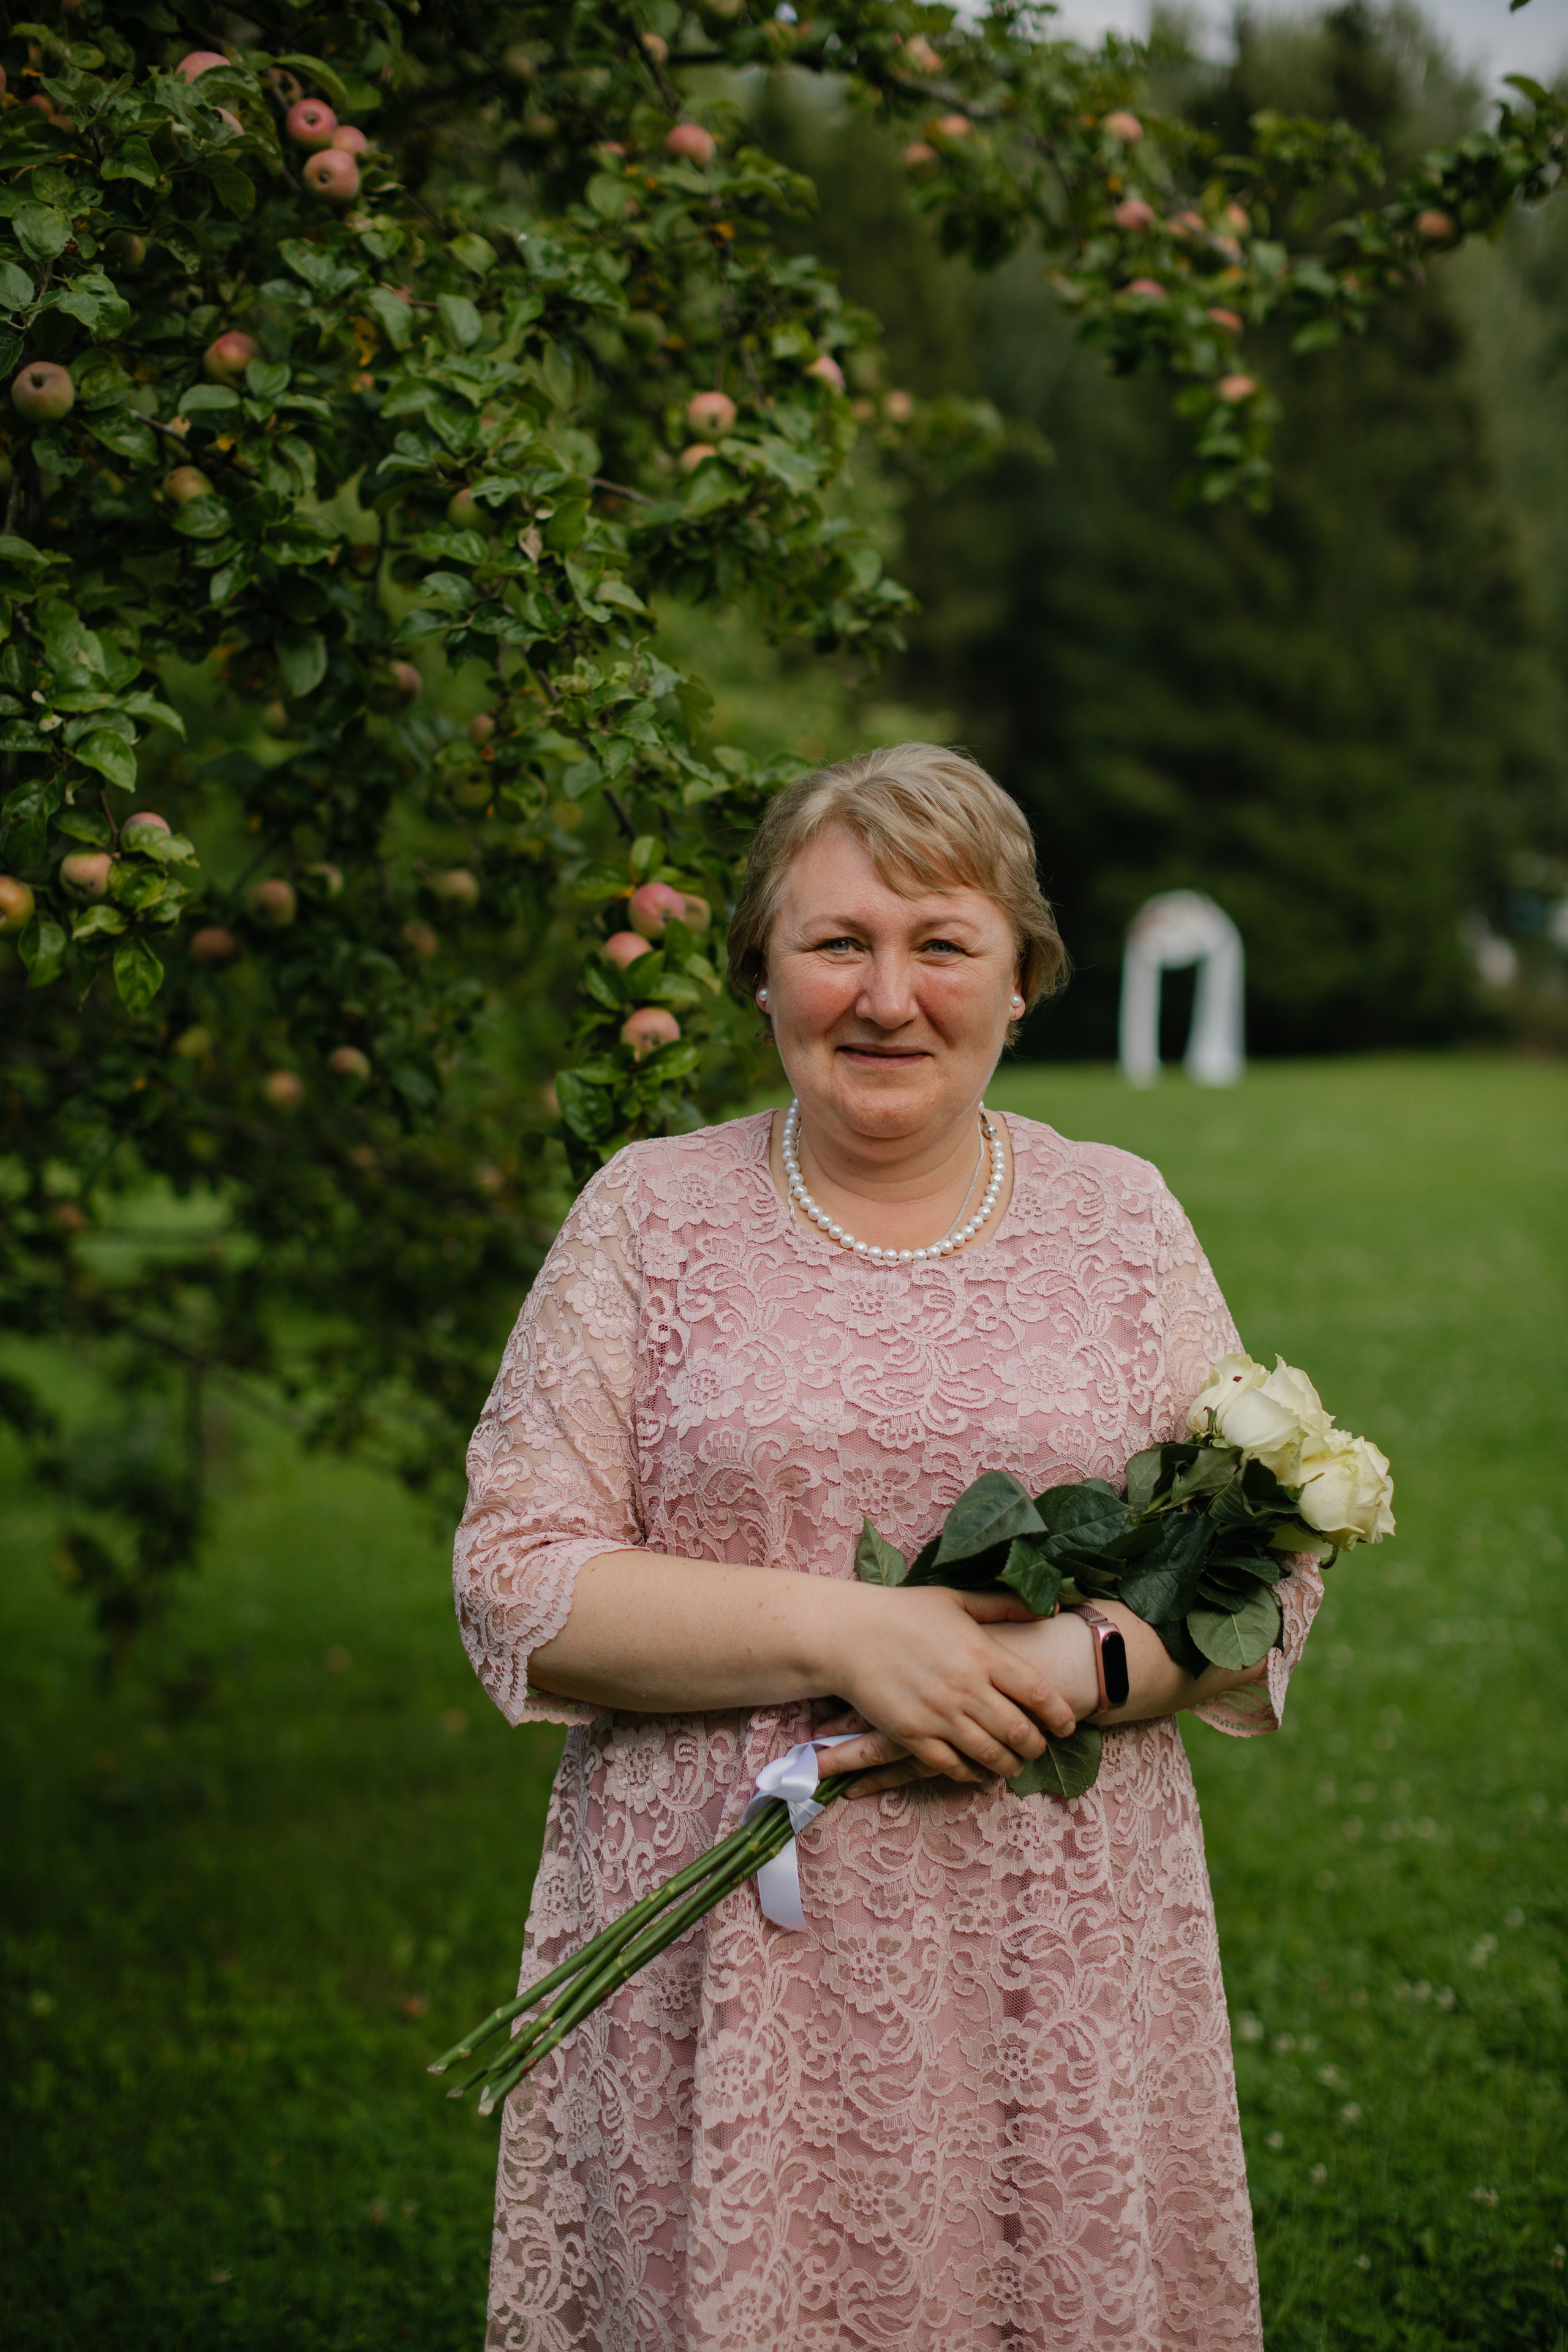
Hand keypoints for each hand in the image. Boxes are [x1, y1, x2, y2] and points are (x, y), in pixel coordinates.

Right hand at [810, 1586, 1080, 1792]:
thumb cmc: (904, 1612)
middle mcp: (966, 1687)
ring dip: (1010, 1764)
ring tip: (1015, 1764)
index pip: (1036, 1692)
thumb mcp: (957, 1600)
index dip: (1059, 1713)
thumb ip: (1003, 1605)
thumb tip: (1049, 1609)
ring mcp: (940, 1715)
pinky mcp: (914, 1735)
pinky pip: (953, 1765)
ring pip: (991, 1753)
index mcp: (981, 1652)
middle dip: (1037, 1745)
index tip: (1069, 1724)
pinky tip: (979, 1772)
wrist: (848, 1634)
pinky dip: (972, 1773)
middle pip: (1019, 1730)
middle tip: (1041, 1748)